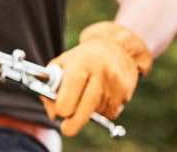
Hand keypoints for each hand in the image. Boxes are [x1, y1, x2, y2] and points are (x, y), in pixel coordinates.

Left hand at [42, 21, 152, 135]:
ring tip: (86, 97)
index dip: (63, 106)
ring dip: (89, 113)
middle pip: (86, 106)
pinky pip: (111, 112)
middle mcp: (100, 73)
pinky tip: (100, 96)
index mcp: (81, 64)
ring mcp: (115, 83)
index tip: (59, 113)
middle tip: (67, 129)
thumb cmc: (81, 58)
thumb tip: (53, 114)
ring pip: (98, 112)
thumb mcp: (62, 64)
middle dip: (75, 122)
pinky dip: (102, 111)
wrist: (115, 47)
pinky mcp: (125, 92)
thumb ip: (51, 86)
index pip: (71, 90)